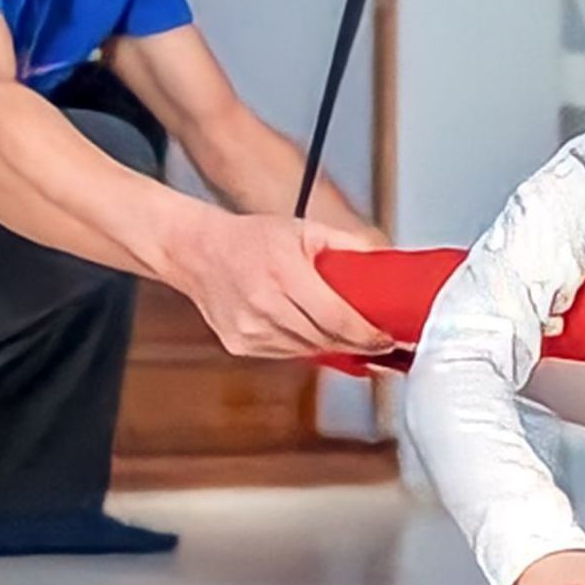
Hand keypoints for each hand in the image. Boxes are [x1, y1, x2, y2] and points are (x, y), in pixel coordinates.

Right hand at [168, 212, 394, 357]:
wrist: (197, 251)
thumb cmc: (251, 239)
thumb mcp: (305, 230)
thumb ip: (347, 246)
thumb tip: (385, 263)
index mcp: (284, 274)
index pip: (337, 320)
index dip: (367, 336)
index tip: (387, 339)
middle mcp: (264, 305)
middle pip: (325, 340)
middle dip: (358, 346)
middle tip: (380, 343)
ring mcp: (249, 329)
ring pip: (307, 351)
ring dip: (333, 348)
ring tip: (353, 339)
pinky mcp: (240, 344)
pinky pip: (286, 353)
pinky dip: (306, 348)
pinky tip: (317, 337)